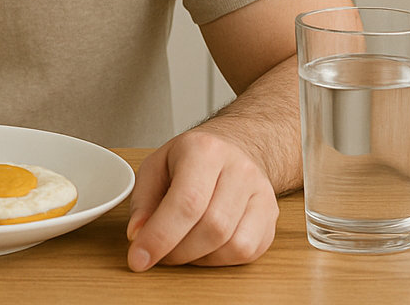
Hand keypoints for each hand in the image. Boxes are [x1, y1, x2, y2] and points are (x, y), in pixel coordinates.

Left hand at [125, 127, 279, 269]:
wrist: (233, 149)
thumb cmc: (190, 159)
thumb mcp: (156, 166)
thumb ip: (143, 201)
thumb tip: (138, 235)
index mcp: (204, 150)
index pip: (186, 202)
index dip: (160, 237)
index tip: (138, 258)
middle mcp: (239, 169)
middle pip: (212, 227)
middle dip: (177, 251)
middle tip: (157, 254)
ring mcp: (261, 193)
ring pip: (232, 244)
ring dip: (198, 258)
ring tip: (179, 248)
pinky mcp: (271, 216)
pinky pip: (247, 252)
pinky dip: (219, 259)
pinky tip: (203, 247)